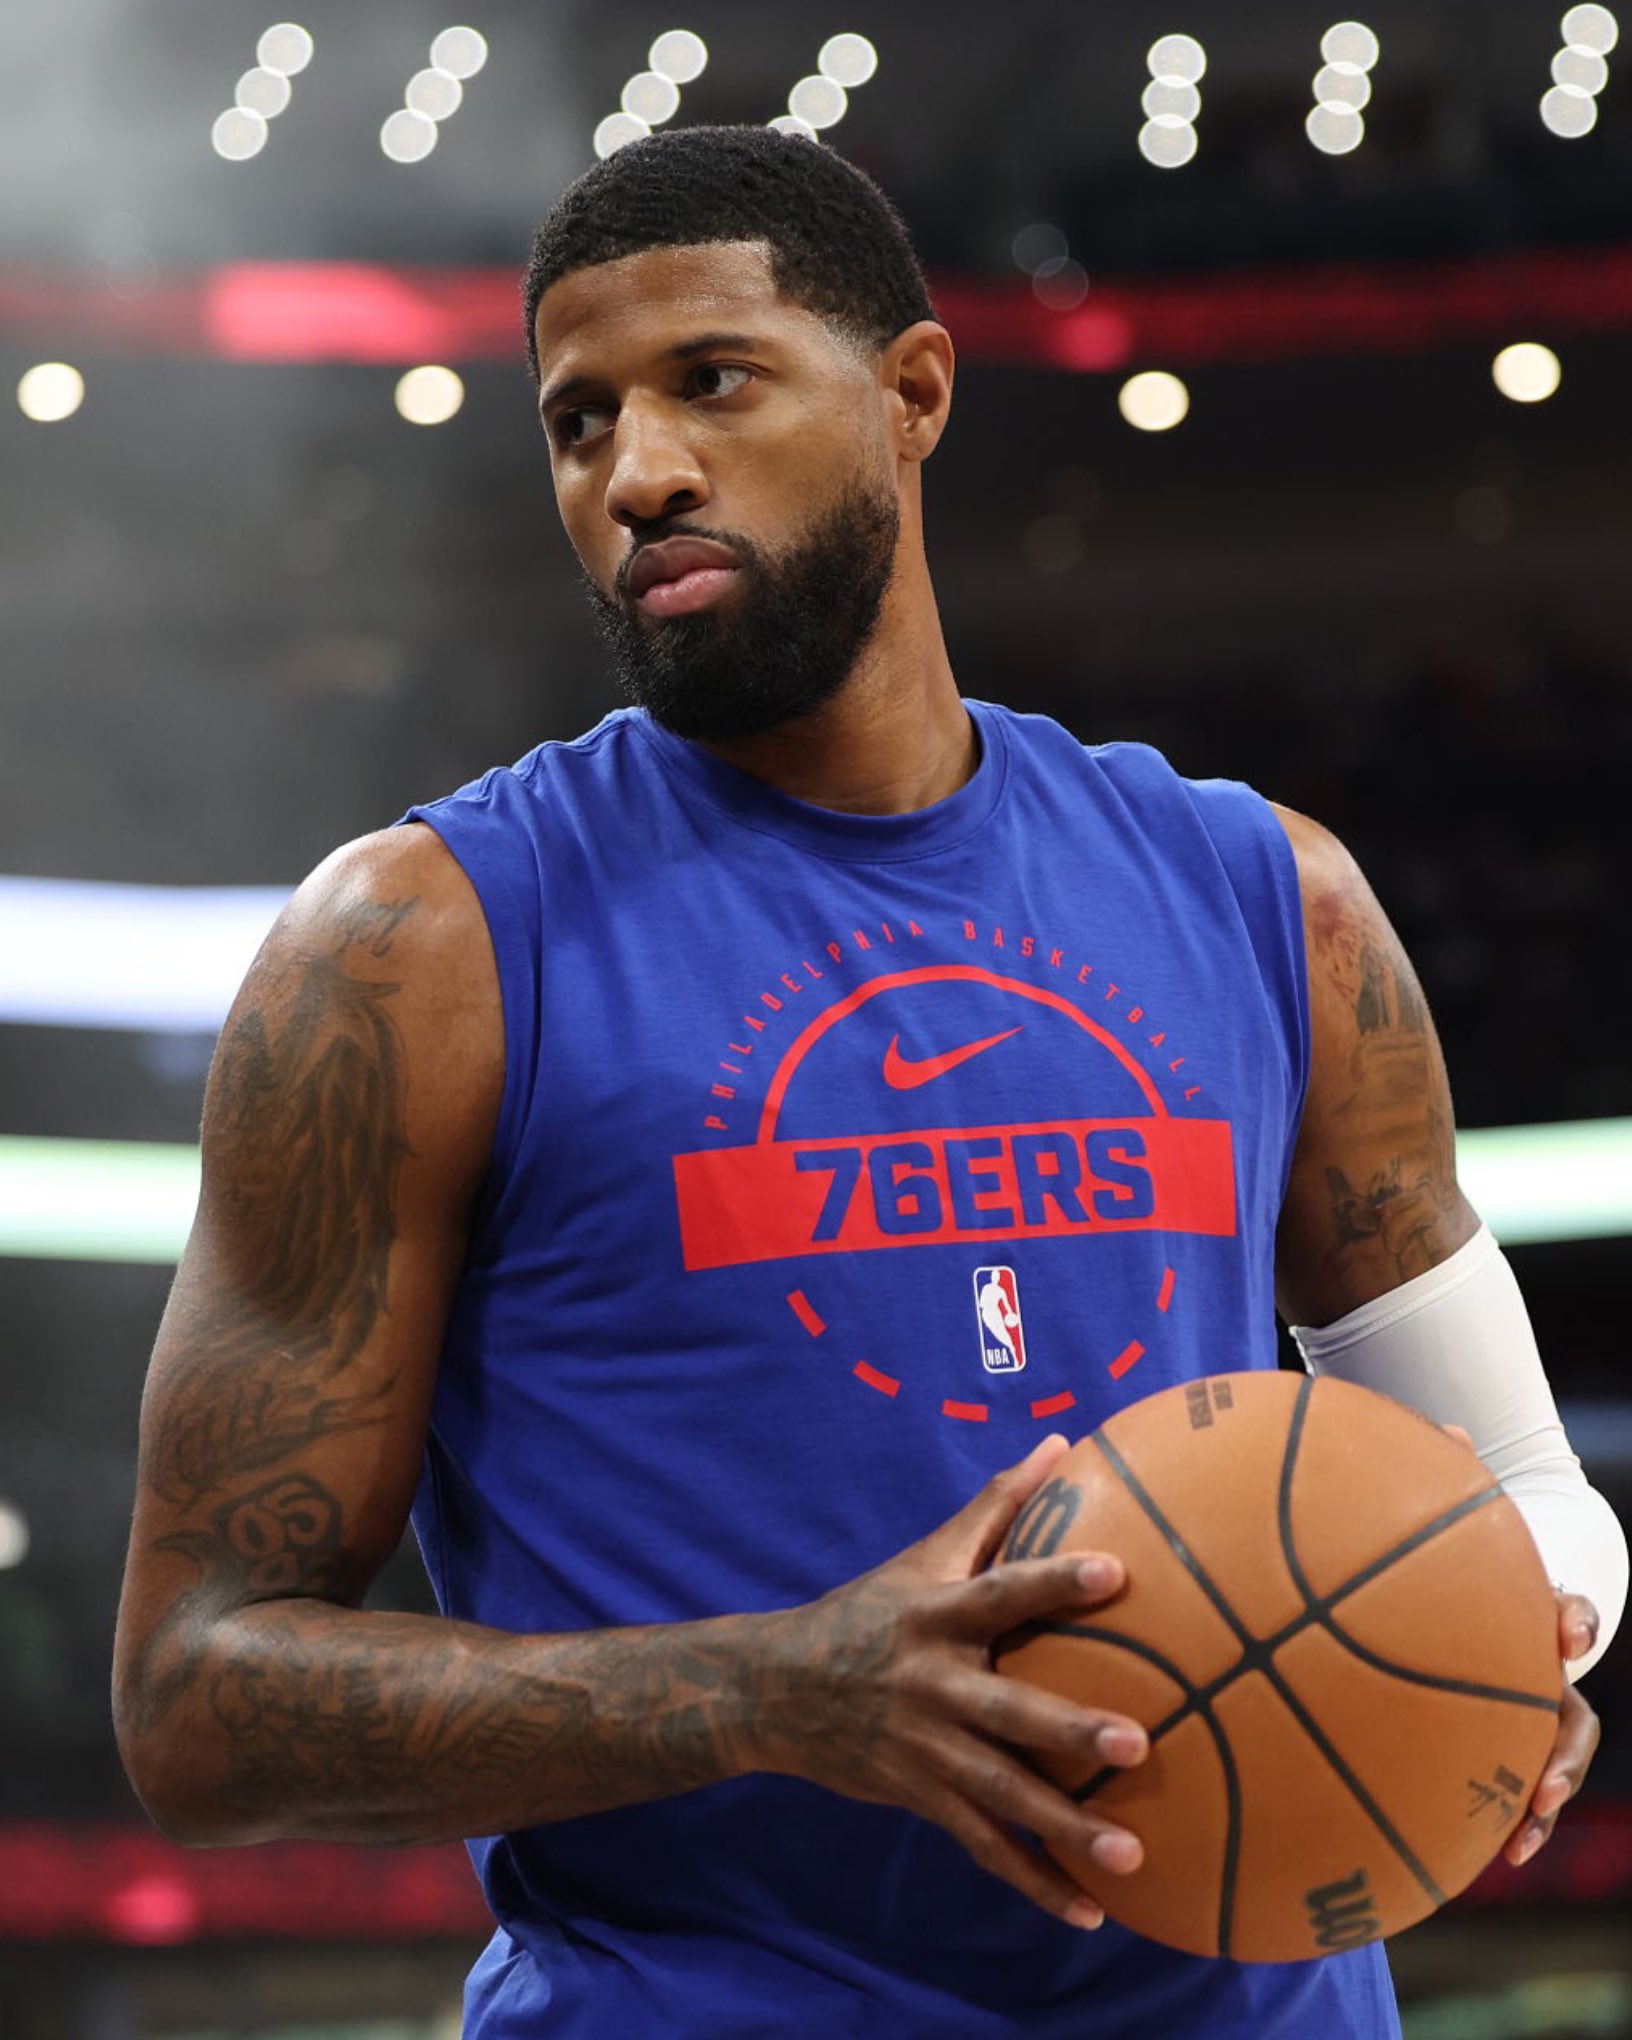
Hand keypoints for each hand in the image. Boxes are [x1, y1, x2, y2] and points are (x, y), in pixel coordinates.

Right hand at [759, 1434, 1146, 1928]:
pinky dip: (1035, 1881)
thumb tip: (1062, 1444)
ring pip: (1001, 1793)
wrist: (776, 1689)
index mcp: (937, 1615)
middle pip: (1007, 1708)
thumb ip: (997, 1506)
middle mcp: (932, 1683)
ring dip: (1066, 1828)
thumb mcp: (925, 1556)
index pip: (1002, 1590)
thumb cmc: (872, 1610)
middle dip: (1069, 1729)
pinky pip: (984, 1846)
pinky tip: (1091, 1913)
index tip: (1115, 1572)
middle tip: (1138, 1745)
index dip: (1054, 1578)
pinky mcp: (920, 1797)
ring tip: (1132, 1856)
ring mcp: (925, 1748)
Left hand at [1433, 1428, 1603, 1867]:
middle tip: (1548, 1783)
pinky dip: (1496, 1817)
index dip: (1570, 1622)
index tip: (1565, 1633)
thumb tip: (1445, 1429)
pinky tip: (1476, 1851)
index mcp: (1529, 1614)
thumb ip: (1444, 1482)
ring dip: (1542, 1801)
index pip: (1568, 1616)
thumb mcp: (1449, 1523)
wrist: (1457, 1594)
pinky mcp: (1495, 1743)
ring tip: (1519, 1836)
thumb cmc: (1450, 1556)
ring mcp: (1524, 1714)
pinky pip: (1504, 1788)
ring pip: (1549, 1764)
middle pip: (1572, 1718)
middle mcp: (1539, 1670)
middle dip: (1564, 1751)